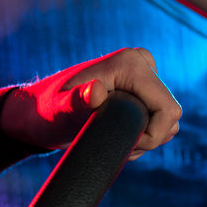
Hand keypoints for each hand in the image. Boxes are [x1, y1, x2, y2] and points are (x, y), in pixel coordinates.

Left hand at [0, 48, 181, 158]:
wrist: (36, 112)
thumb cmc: (45, 113)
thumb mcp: (59, 112)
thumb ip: (75, 102)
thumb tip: (96, 92)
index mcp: (130, 64)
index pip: (168, 110)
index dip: (151, 136)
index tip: (121, 144)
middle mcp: (141, 62)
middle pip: (170, 115)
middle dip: (147, 138)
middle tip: (109, 142)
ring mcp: (143, 72)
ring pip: (166, 119)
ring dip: (144, 137)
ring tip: (108, 137)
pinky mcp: (141, 85)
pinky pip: (158, 117)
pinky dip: (143, 132)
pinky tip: (115, 134)